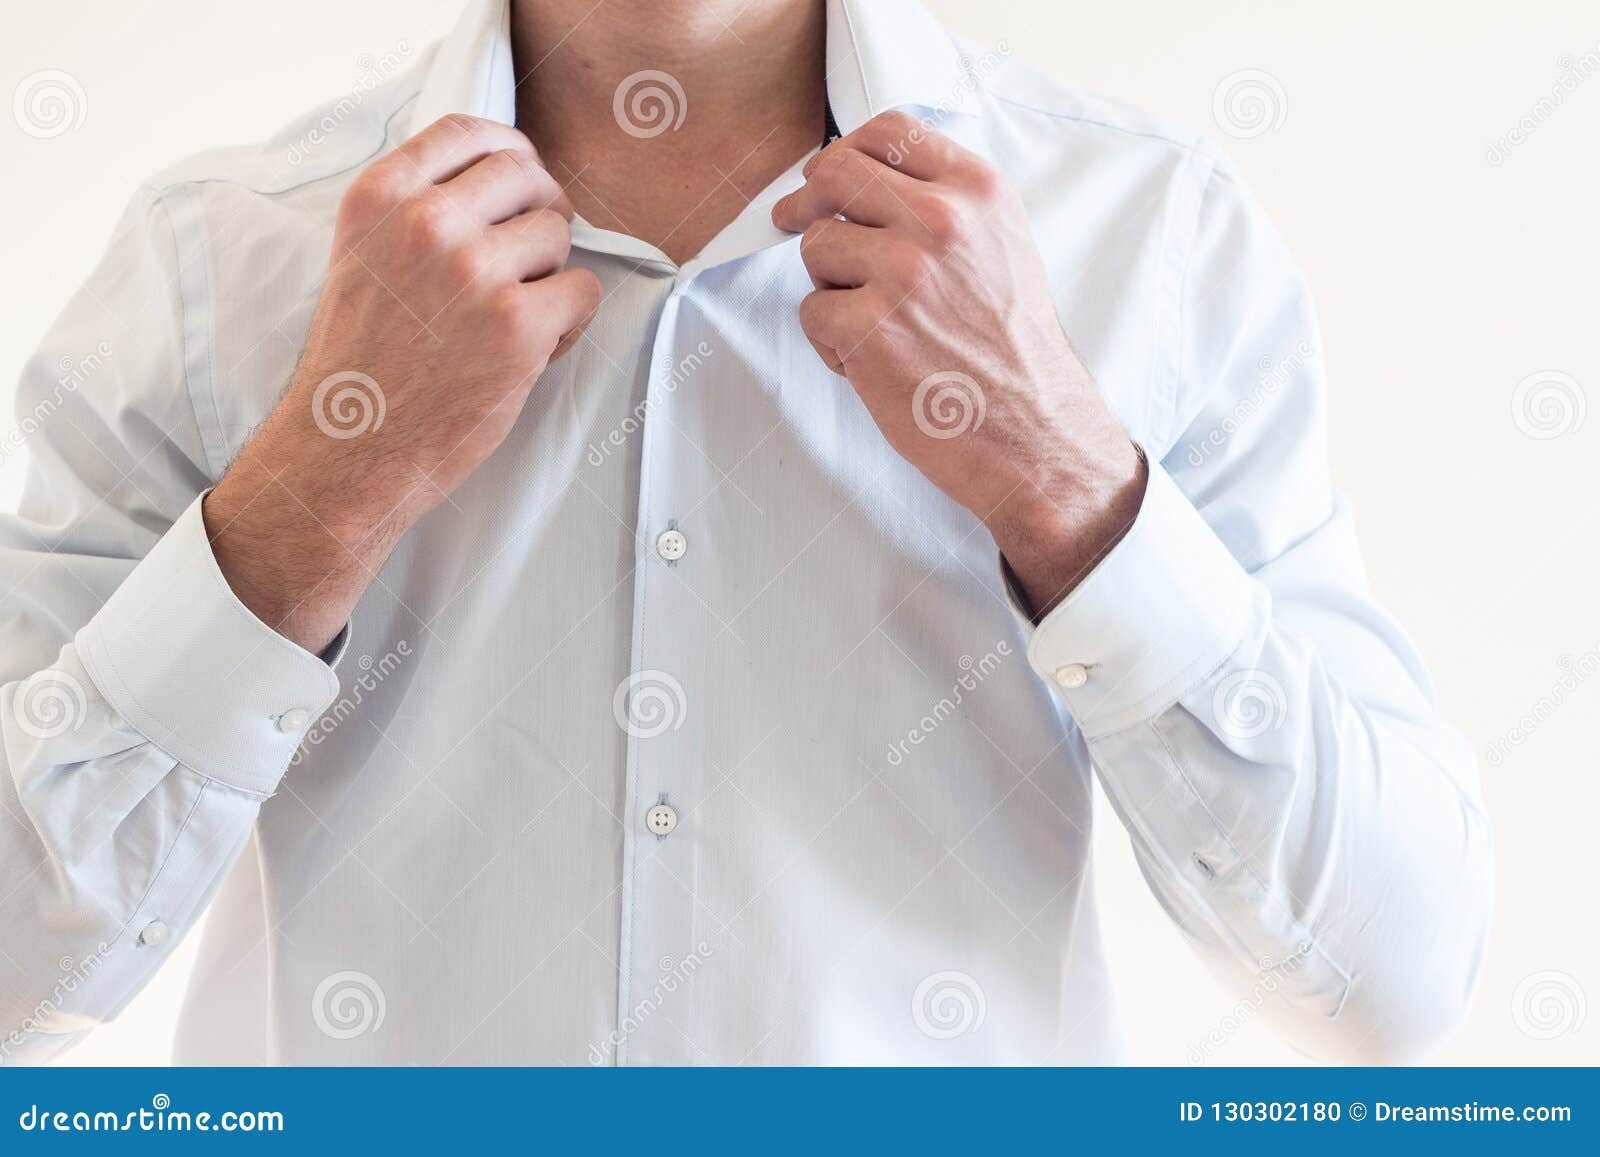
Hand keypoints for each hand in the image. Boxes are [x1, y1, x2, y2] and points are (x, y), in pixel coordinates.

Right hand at [205, 115, 599, 651]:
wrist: (348, 451)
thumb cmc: (360, 362)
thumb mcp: (362, 256)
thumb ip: (416, 209)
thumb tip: (503, 179)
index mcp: (380, 197)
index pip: (469, 132)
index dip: (509, 154)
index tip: (519, 185)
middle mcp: (426, 223)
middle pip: (527, 175)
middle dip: (541, 211)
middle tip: (533, 258)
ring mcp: (474, 271)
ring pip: (559, 235)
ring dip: (551, 276)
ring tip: (512, 320)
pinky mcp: (517, 323)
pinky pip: (582, 292)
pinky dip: (569, 323)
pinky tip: (531, 351)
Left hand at [772, 110, 1145, 617]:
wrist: (1034, 435)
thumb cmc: (1012, 352)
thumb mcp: (1001, 249)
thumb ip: (943, 205)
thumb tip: (859, 182)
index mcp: (978, 192)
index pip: (888, 131)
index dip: (845, 152)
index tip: (827, 179)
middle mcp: (942, 220)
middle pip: (833, 173)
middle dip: (809, 203)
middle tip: (796, 222)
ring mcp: (903, 272)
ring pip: (815, 246)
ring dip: (829, 285)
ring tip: (872, 324)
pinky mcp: (868, 327)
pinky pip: (812, 311)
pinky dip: (830, 343)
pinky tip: (872, 364)